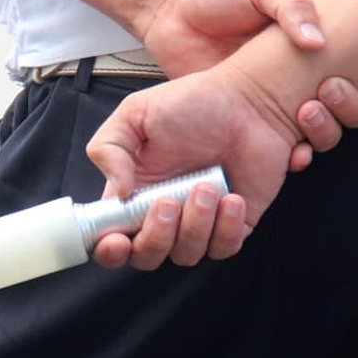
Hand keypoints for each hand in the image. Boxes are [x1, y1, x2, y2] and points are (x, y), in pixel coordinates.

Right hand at [86, 69, 295, 269]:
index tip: (117, 241)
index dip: (109, 250)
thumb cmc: (192, 103)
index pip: (109, 238)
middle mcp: (163, 214)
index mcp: (133, 193)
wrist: (249, 102)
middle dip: (155, 237)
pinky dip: (227, 228)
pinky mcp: (233, 226)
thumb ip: (109, 148)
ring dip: (195, 225)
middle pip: (146, 255)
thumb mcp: (135, 112)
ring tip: (208, 186)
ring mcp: (198, 223)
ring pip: (185, 255)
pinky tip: (232, 198)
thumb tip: (118, 193)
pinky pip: (223, 249)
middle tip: (168, 202)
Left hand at [134, 0, 357, 170]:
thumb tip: (318, 41)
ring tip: (307, 114)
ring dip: (327, 131)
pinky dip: (297, 157)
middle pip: (352, 106)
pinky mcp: (250, 126)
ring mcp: (277, 104)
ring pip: (324, 132)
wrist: (169, 11)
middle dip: (354, 106)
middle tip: (330, 90)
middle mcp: (302, 77)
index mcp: (314, 44)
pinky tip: (294, 152)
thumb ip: (291, 7)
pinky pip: (285, 151)